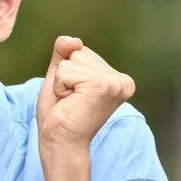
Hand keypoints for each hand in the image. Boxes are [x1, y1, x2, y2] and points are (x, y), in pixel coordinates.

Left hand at [36, 36, 134, 150]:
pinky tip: (70, 102)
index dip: (68, 72)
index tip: (74, 95)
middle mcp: (122, 80)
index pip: (81, 51)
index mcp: (117, 78)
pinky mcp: (102, 86)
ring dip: (61, 82)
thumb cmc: (60, 113)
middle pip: (77, 53)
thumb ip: (64, 52)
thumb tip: (73, 39)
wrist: (59, 141)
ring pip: (69, 61)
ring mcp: (114, 83)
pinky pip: (65, 71)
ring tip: (71, 102)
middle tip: (71, 100)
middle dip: (65, 75)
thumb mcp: (60, 75)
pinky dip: (59, 86)